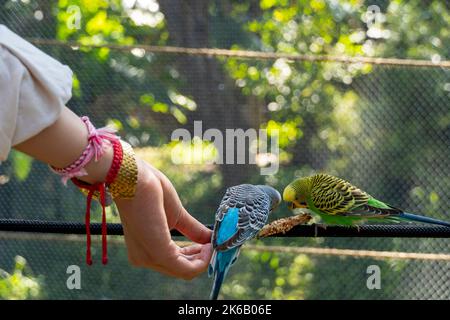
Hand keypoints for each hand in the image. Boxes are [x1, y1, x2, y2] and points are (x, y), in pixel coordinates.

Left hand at [114, 158, 212, 279]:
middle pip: (181, 270)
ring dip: (204, 259)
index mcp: (144, 250)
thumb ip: (192, 230)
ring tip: (213, 242)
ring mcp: (149, 258)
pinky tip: (209, 245)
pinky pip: (186, 269)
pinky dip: (202, 260)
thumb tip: (210, 239)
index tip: (210, 244)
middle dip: (202, 258)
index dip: (196, 256)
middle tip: (215, 244)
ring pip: (185, 271)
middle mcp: (143, 259)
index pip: (174, 264)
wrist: (134, 178)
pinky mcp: (159, 253)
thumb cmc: (150, 190)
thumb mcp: (175, 215)